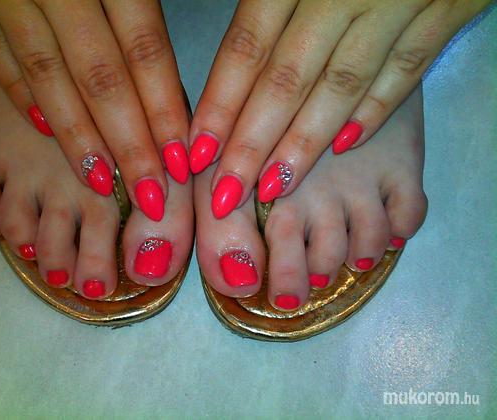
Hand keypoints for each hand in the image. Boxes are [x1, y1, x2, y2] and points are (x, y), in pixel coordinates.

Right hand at [0, 0, 189, 219]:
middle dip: (130, 143)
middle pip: (102, 79)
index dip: (165, 110)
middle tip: (152, 194)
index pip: (146, 52)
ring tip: (104, 180)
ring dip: (79, 135)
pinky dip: (22, 94)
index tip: (184, 160)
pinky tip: (46, 131)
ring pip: (48, 77)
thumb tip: (171, 62)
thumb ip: (144, 1)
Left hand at [190, 0, 489, 217]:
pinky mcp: (449, 7)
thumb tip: (233, 65)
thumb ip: (265, 5)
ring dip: (305, 141)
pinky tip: (346, 145)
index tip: (200, 154)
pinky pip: (407, 69)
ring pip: (342, 84)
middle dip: (253, 142)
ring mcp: (398, 1)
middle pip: (287, 79)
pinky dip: (375, 109)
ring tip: (275, 186)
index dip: (222, 105)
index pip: (248, 48)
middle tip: (228, 193)